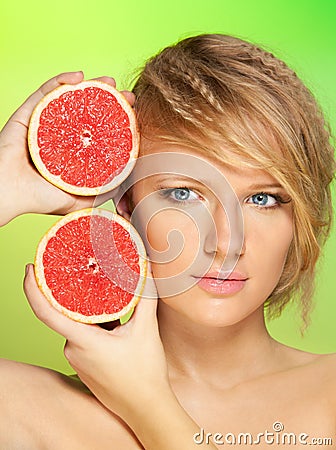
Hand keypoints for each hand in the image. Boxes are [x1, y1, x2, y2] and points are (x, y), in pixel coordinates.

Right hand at [0, 72, 135, 225]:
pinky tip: (79, 75)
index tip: (135, 116)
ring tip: (110, 82)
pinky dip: (61, 79)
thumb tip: (126, 180)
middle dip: (111, 101)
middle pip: (88, 112)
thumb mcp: (80, 198)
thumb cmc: (40, 199)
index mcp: (72, 152)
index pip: (99, 132)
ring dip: (92, 85)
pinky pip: (45, 91)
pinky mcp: (28, 113)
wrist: (8, 194)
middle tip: (128, 96)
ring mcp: (45, 122)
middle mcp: (60, 135)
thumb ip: (102, 190)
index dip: (118, 122)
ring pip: (70, 98)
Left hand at [23, 264, 216, 448]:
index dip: (34, 288)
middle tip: (86, 270)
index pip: (46, 312)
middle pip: (67, 313)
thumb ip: (144, 296)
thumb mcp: (146, 329)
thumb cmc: (144, 373)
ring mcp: (78, 359)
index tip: (30, 269)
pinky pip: (84, 336)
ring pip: (79, 324)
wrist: (146, 408)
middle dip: (75, 292)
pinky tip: (112, 318)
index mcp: (83, 341)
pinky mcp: (85, 364)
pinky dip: (95, 324)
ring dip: (92, 310)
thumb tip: (145, 270)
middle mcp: (73, 350)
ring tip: (108, 294)